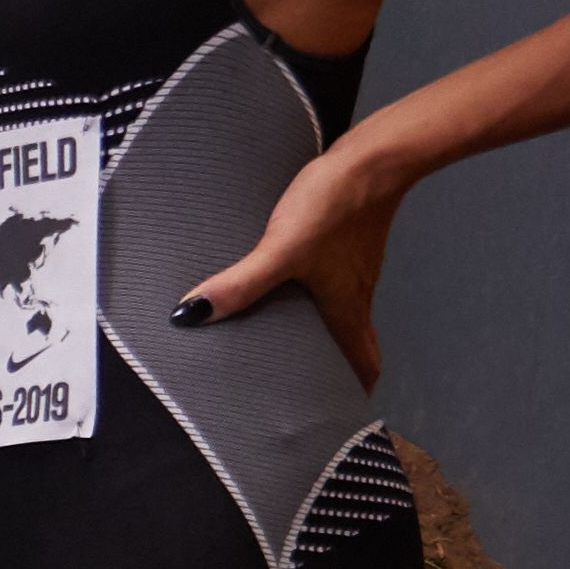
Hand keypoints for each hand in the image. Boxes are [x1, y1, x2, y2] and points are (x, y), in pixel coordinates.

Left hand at [171, 128, 411, 382]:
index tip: (341, 413)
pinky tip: (294, 283)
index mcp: (347, 307)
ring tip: (295, 341)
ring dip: (327, 329)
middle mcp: (357, 291)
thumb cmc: (337, 204)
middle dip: (337, 367)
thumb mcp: (281, 249)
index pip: (362, 361)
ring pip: (345, 309)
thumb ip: (241, 284)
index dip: (355, 390)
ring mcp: (354, 264)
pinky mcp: (348, 238)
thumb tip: (193, 315)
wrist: (376, 156)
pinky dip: (321, 293)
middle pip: (354, 341)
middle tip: (312, 385)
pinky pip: (337, 277)